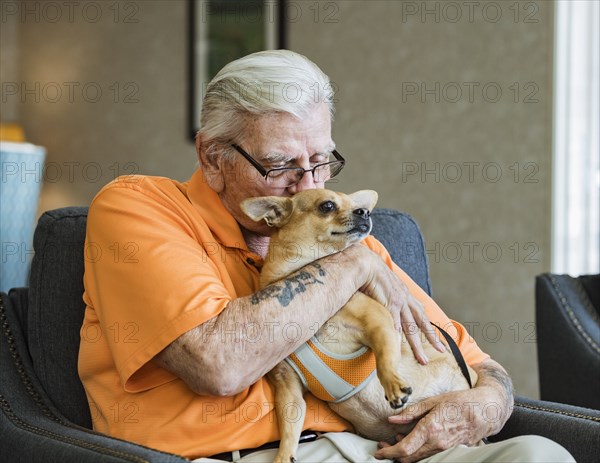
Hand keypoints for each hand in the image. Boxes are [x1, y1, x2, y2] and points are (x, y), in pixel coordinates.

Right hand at [348, 245, 445, 363]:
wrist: (368, 266)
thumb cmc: (373, 277)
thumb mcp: (387, 289)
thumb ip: (391, 301)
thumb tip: (390, 312)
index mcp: (406, 297)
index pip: (421, 315)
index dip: (429, 328)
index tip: (437, 340)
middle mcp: (406, 300)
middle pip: (421, 323)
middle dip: (432, 339)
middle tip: (440, 352)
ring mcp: (399, 302)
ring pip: (411, 327)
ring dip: (416, 344)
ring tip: (422, 358)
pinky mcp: (389, 302)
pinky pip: (395, 319)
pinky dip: (397, 330)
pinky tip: (399, 341)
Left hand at [374, 387, 499, 461]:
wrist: (486, 411)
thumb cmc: (460, 402)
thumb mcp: (434, 401)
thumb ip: (411, 412)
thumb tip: (392, 419)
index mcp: (431, 429)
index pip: (404, 449)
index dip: (388, 453)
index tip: (378, 452)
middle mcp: (437, 443)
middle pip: (409, 458)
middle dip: (393, 454)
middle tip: (383, 444)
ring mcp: (445, 449)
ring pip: (418, 458)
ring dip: (404, 453)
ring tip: (396, 439)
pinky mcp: (450, 451)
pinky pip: (429, 455)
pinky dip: (417, 451)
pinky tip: (412, 439)